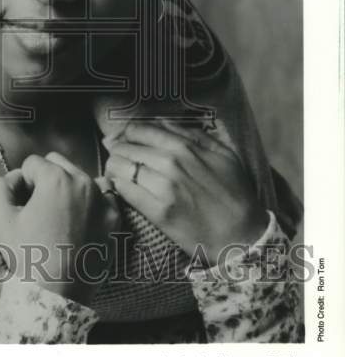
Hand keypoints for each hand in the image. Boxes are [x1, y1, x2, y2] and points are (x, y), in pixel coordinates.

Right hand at [0, 152, 119, 303]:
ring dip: (68, 188)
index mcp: (56, 178)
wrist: (58, 294)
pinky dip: (91, 202)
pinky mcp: (115, 219)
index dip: (21, 183)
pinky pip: (103, 197)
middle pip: (58, 164)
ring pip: (81, 178)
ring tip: (59, 217)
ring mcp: (103, 200)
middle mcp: (84, 182)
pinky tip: (80, 221)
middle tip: (39, 209)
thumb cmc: (27, 255)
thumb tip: (15, 179)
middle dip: (45, 180)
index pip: (32, 164)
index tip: (21, 206)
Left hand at [104, 119, 267, 263]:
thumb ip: (191, 134)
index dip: (126, 133)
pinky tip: (120, 185)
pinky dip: (117, 185)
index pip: (139, 130)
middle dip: (117, 149)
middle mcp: (170, 163)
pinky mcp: (157, 212)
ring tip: (117, 170)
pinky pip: (124, 190)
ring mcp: (162, 188)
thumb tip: (162, 122)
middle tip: (117, 154)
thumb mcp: (222, 153)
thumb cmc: (234, 193)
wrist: (242, 234)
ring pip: (120, 167)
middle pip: (125, 147)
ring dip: (114, 166)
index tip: (124, 138)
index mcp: (184, 147)